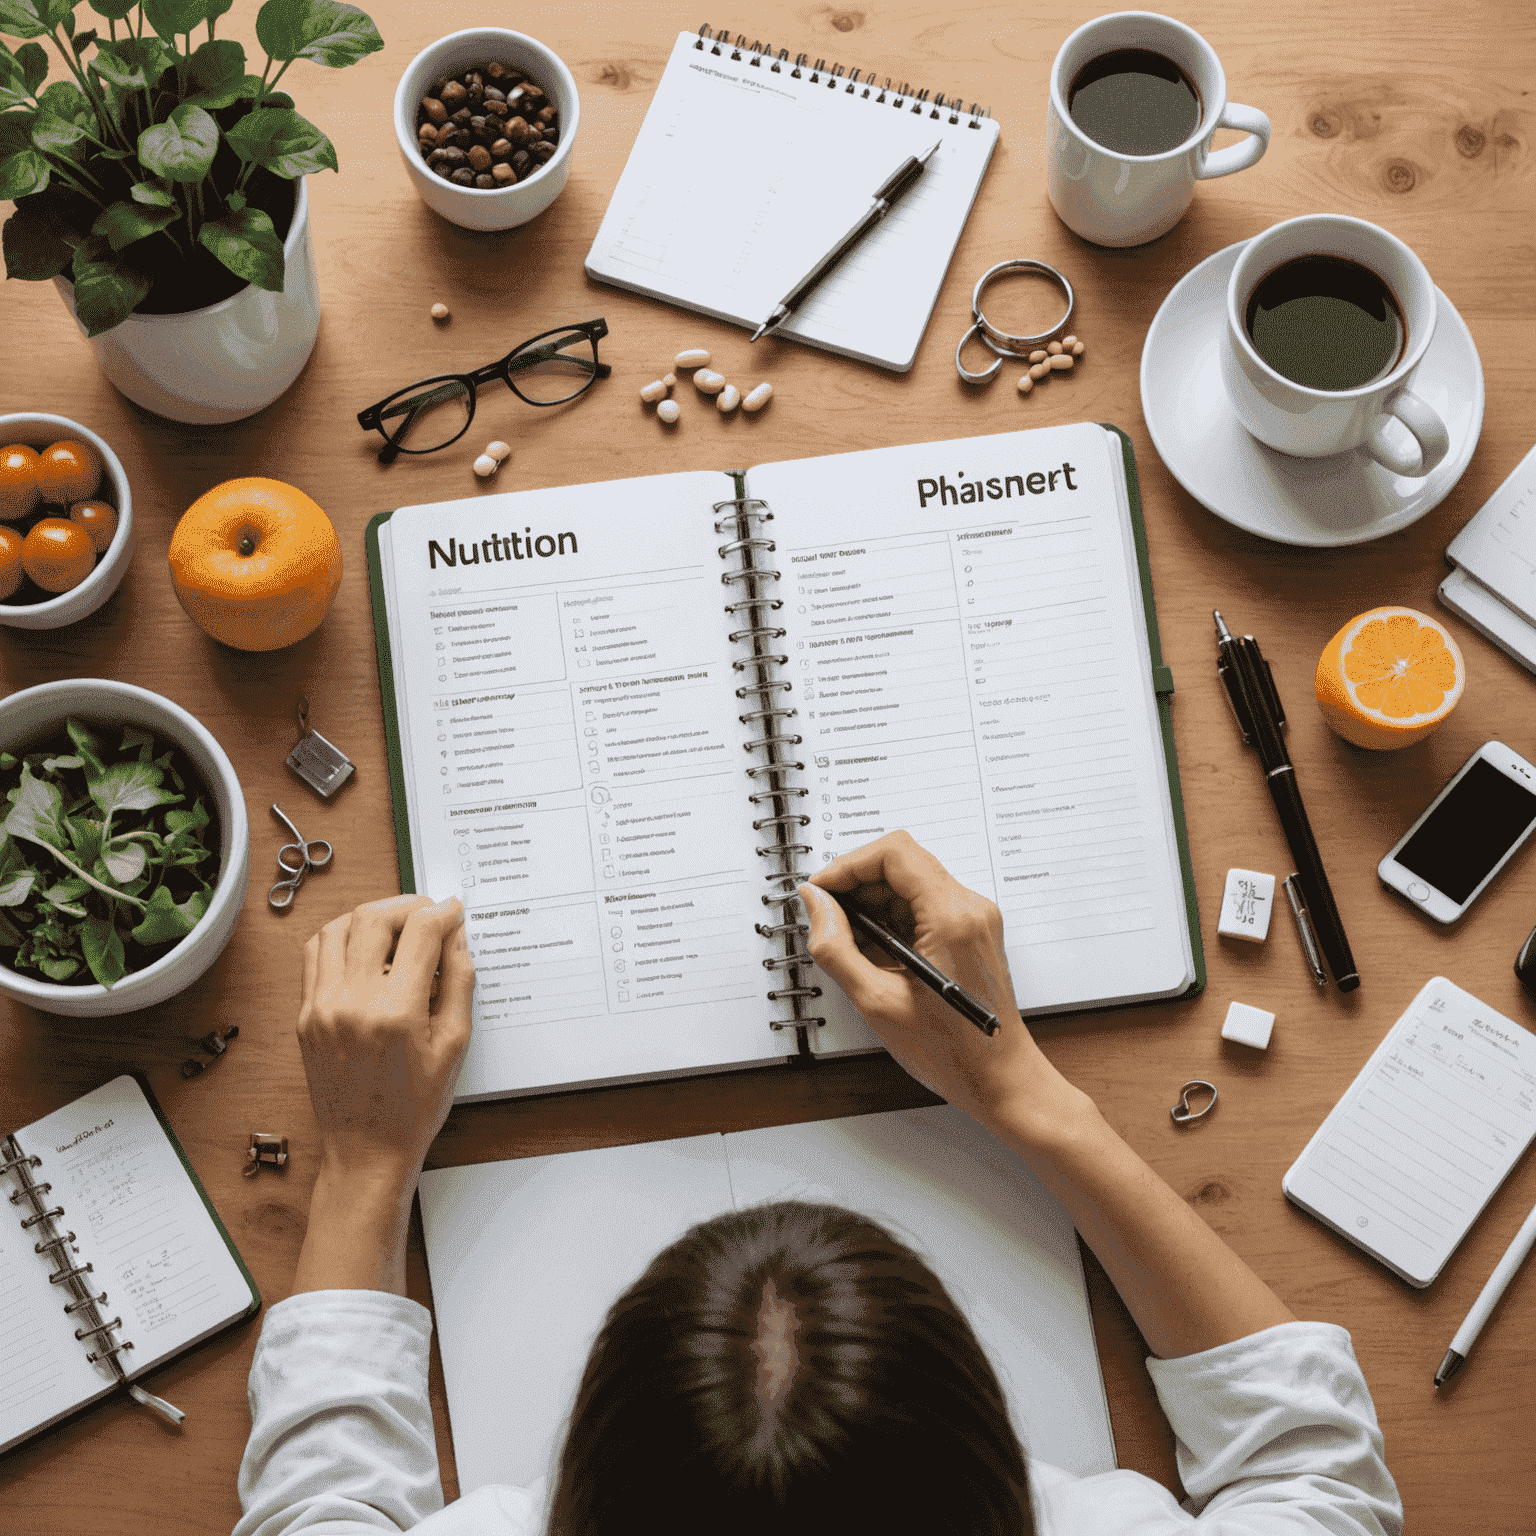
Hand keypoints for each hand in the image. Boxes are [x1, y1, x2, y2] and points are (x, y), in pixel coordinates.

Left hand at [297, 894, 474, 1188]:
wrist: (365, 1150)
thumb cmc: (415, 1107)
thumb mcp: (455, 1043)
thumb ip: (458, 981)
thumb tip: (456, 935)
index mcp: (396, 1013)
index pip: (420, 933)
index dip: (443, 913)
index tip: (455, 911)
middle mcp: (352, 1004)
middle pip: (374, 918)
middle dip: (408, 905)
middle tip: (429, 912)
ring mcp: (321, 1008)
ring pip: (338, 927)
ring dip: (371, 915)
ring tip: (397, 924)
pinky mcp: (305, 1015)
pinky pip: (315, 954)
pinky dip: (340, 936)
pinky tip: (364, 945)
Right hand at [801, 833, 1079, 1135]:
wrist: (1000, 1078)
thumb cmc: (953, 1051)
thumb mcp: (877, 1002)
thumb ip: (837, 947)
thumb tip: (816, 903)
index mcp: (952, 918)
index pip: (894, 853)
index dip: (848, 865)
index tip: (821, 890)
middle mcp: (970, 908)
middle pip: (902, 861)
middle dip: (857, 882)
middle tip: (827, 915)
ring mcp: (973, 917)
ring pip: (910, 880)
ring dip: (872, 900)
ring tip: (848, 940)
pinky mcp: (970, 929)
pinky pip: (922, 903)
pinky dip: (891, 916)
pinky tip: (874, 951)